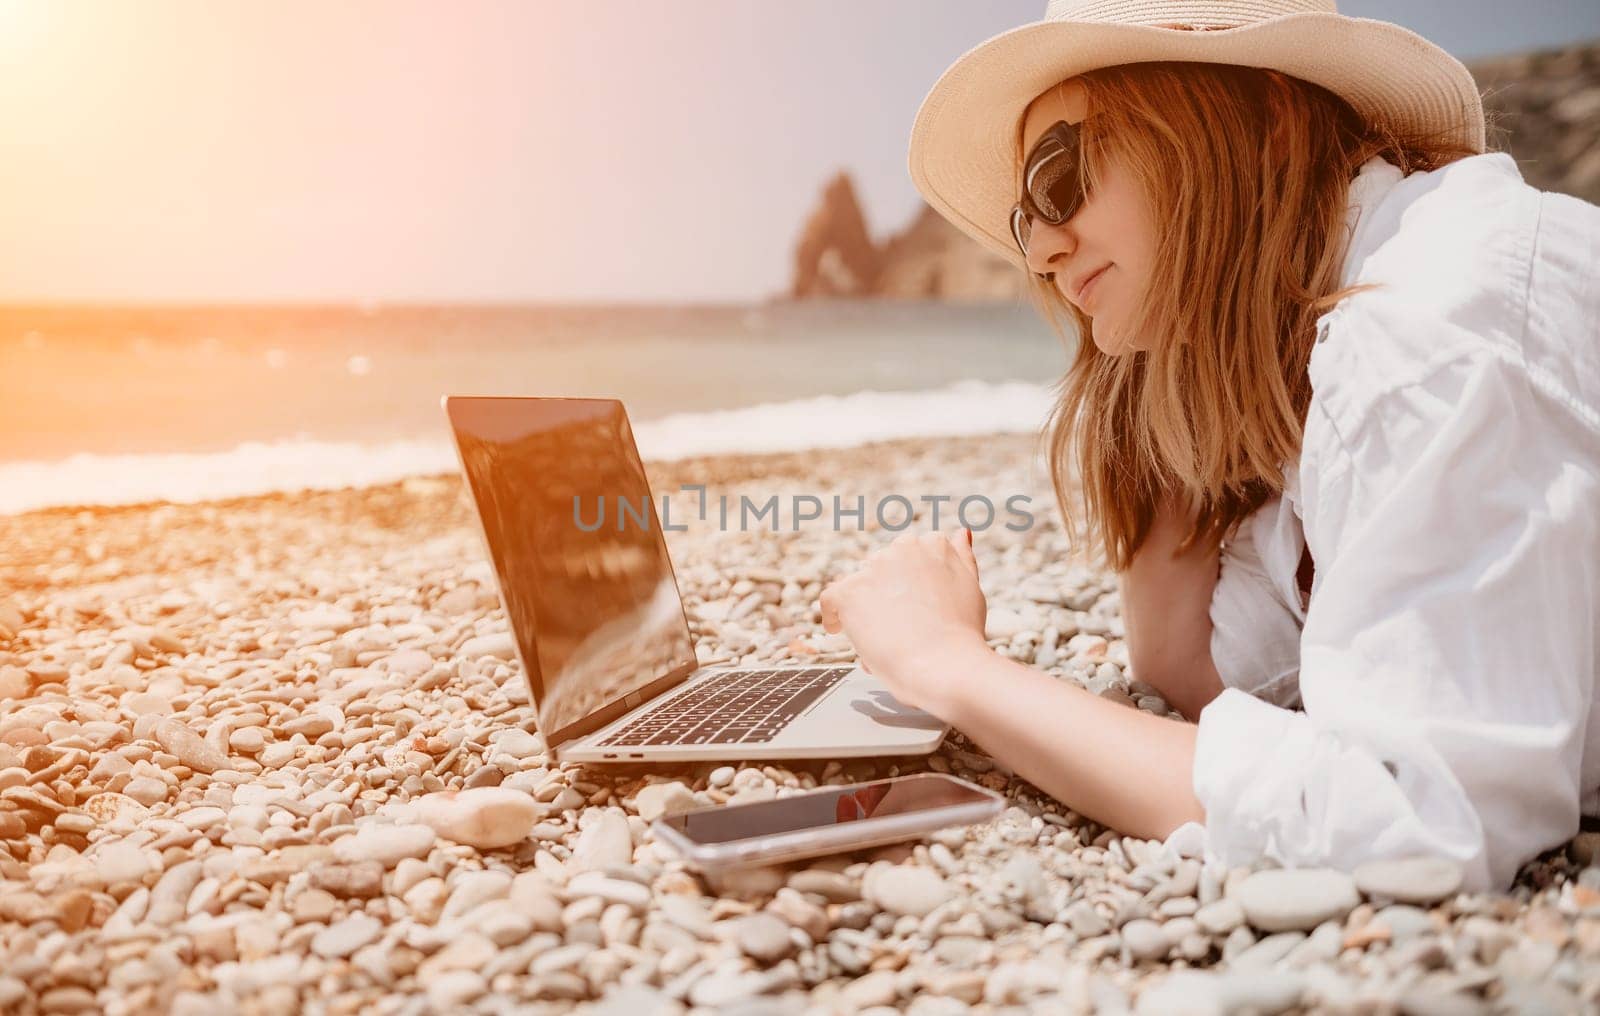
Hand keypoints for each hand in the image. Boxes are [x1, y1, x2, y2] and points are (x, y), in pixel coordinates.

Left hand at [818, 527, 989, 719]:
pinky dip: (835, 616)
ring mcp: (874, 569)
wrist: (943, 664)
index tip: (911, 604)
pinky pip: (831, 599)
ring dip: (864, 607)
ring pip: (858, 585)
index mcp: (933, 545)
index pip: (909, 556)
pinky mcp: (849, 591)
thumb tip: (960, 534)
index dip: (907, 584)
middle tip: (899, 626)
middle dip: (885, 593)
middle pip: (882, 569)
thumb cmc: (960, 635)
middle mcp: (902, 549)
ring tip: (883, 638)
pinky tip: (843, 630)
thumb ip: (962, 558)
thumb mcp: (971, 587)